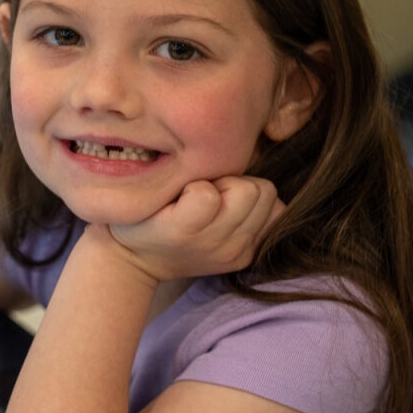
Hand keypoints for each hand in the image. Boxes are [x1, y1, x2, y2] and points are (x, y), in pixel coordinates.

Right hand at [106, 175, 282, 282]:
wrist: (138, 261)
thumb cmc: (139, 216)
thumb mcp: (141, 192)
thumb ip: (174, 173)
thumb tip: (218, 152)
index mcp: (183, 229)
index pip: (210, 192)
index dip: (200, 181)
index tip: (185, 190)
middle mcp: (213, 245)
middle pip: (253, 191)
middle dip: (234, 182)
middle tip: (210, 191)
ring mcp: (233, 253)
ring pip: (270, 200)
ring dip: (248, 194)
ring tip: (222, 201)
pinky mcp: (245, 258)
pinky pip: (274, 216)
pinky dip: (258, 210)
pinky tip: (232, 214)